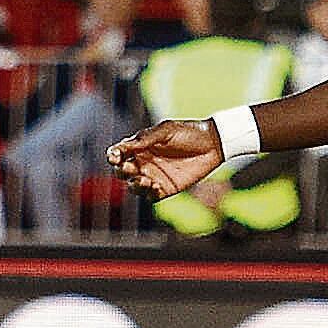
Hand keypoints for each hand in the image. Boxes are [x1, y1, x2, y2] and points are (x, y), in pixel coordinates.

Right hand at [110, 117, 229, 195]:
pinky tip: (156, 187)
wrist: (213, 144)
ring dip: (135, 185)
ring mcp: (154, 177)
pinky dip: (150, 193)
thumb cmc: (188, 132)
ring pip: (134, 186)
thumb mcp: (166, 130)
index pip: (119, 153)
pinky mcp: (166, 189)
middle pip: (122, 172)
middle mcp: (144, 163)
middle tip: (131, 167)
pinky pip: (151, 196)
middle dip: (122, 171)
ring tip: (145, 180)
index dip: (113, 155)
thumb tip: (124, 147)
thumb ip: (145, 139)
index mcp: (139, 147)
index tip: (115, 156)